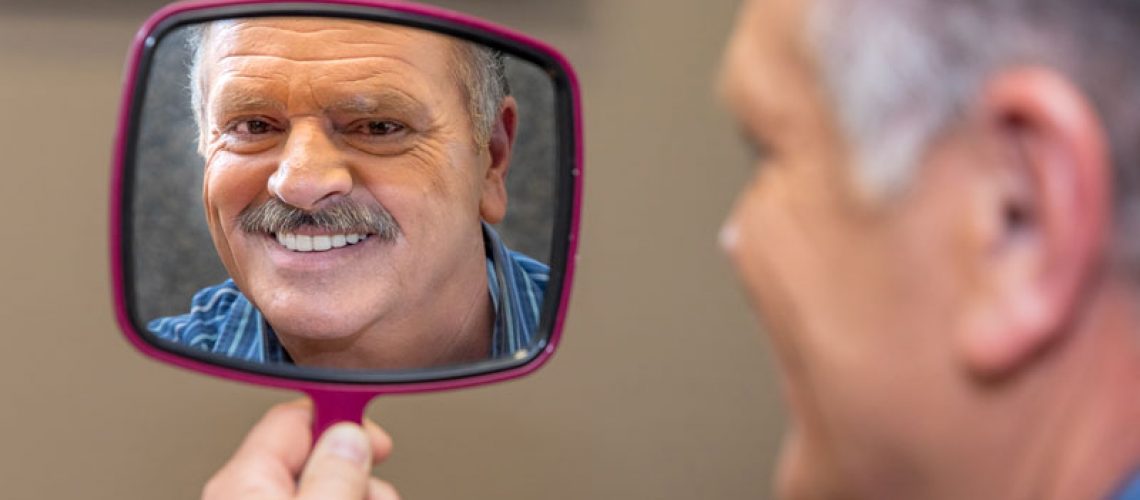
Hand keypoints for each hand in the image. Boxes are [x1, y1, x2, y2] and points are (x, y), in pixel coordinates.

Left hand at [203, 399, 398, 499]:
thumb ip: (334, 474)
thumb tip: (349, 436)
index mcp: (243, 482)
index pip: (293, 417)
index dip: (341, 417)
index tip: (376, 434)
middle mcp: (245, 496)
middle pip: (317, 458)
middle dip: (358, 472)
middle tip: (378, 495)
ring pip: (324, 488)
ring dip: (360, 495)